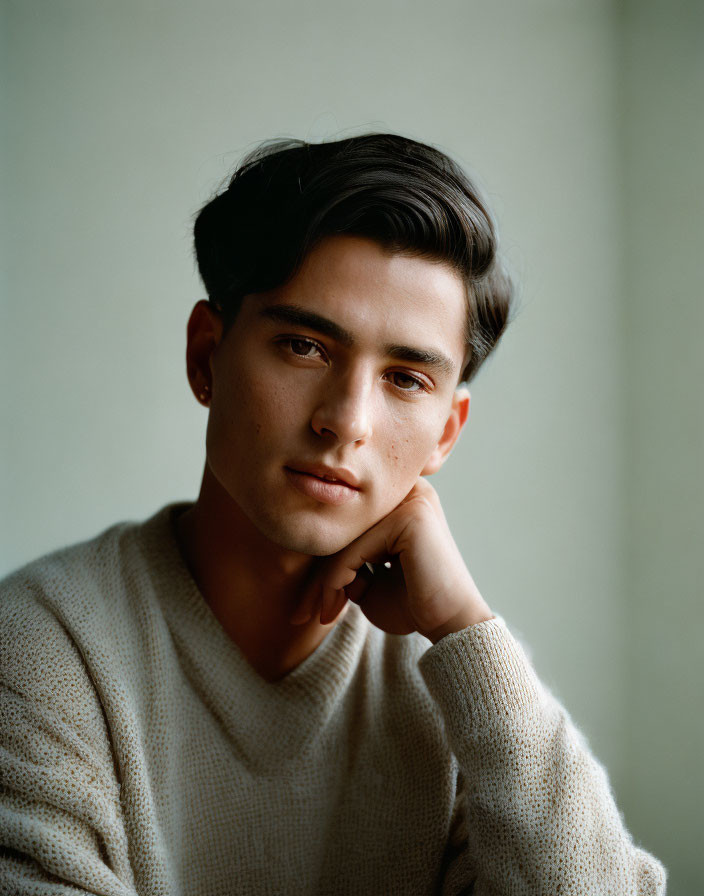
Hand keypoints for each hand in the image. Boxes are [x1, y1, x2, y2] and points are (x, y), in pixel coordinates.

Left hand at [290, 477, 493, 642]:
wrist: (452, 627)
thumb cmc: (413, 605)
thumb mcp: (368, 580)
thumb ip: (343, 560)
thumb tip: (310, 550)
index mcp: (400, 500)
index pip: (348, 523)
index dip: (325, 560)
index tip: (309, 602)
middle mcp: (407, 491)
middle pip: (344, 526)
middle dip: (320, 572)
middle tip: (307, 611)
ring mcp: (411, 500)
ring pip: (345, 537)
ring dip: (327, 579)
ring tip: (326, 612)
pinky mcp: (410, 516)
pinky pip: (355, 547)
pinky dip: (338, 579)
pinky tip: (337, 605)